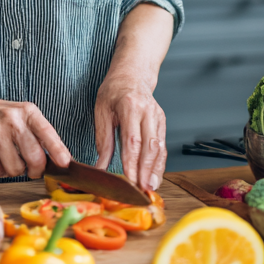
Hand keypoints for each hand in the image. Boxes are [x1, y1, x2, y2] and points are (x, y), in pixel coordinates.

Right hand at [0, 91, 71, 178]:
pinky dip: (2, 170)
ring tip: (12, 160)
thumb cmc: (3, 116)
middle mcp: (12, 120)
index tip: (65, 163)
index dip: (58, 150)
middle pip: (33, 157)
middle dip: (37, 170)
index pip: (46, 132)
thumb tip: (60, 160)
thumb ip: (40, 134)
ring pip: (15, 168)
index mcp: (27, 111)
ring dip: (16, 171)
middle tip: (34, 170)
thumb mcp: (24, 115)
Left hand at [94, 73, 166, 191]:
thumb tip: (100, 167)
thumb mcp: (101, 111)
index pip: (132, 140)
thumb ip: (102, 140)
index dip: (132, 162)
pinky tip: (155, 176)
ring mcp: (157, 116)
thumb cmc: (113, 91)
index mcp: (129, 106)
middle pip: (150, 146)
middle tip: (141, 189)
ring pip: (160, 147)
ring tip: (150, 188)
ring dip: (156, 170)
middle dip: (146, 170)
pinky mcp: (162, 121)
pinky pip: (162, 145)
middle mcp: (147, 111)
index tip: (130, 180)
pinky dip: (159, 163)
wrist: (132, 74)